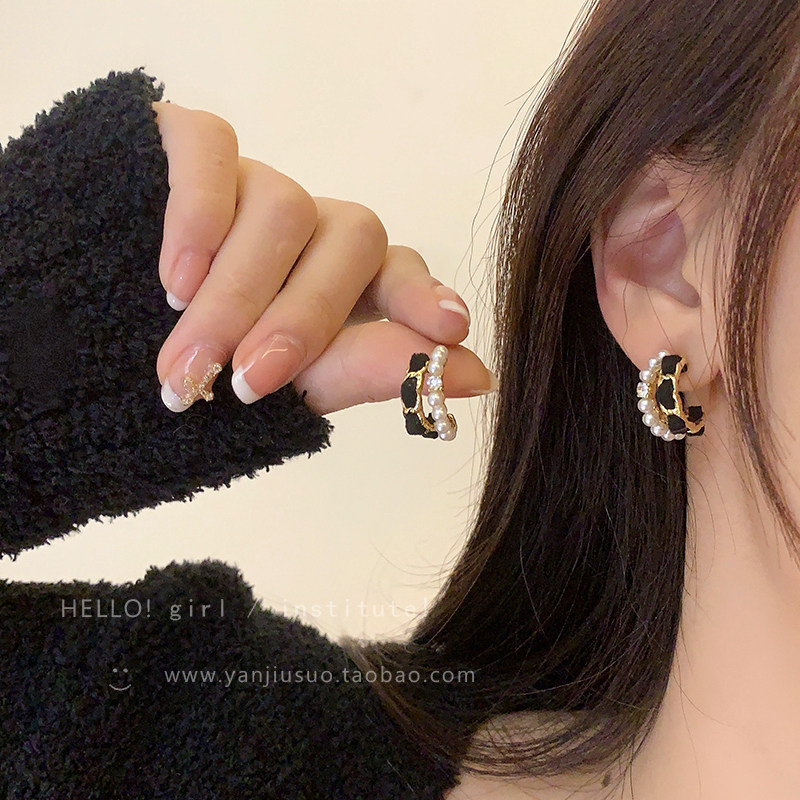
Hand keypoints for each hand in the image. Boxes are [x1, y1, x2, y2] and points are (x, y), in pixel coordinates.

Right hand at [152, 101, 496, 416]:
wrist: (101, 338)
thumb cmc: (212, 366)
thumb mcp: (297, 383)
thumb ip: (379, 371)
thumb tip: (479, 377)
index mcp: (348, 278)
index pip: (402, 269)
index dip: (424, 295)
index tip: (449, 328)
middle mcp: (315, 223)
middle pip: (349, 241)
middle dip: (298, 320)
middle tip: (246, 384)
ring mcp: (259, 180)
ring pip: (282, 209)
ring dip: (233, 296)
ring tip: (188, 361)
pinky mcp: (196, 144)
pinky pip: (212, 152)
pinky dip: (197, 218)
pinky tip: (173, 278)